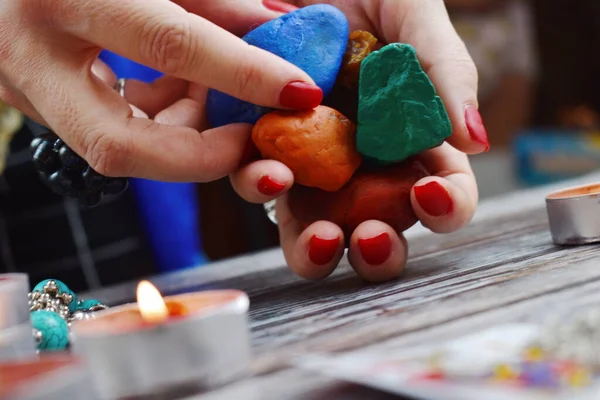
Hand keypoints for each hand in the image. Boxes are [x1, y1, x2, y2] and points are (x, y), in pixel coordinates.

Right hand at [0, 0, 319, 181]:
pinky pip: (116, 130)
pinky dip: (165, 118)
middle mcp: (32, 55)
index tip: (300, 91)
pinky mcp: (38, 105)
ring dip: (186, 130)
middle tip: (251, 144)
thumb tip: (280, 26)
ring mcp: (28, 90)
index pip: (168, 43)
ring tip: (217, 95)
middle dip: (202, 156)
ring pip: (121, 148)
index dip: (243, 72)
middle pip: (122, 146)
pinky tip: (187, 92)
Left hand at [231, 0, 482, 281]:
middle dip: (380, 251)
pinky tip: (268, 172)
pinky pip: (260, 184)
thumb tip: (475, 140)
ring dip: (318, 249)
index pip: (443, 193)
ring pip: (316, 231)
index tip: (429, 196)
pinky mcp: (263, 148)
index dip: (446, 208)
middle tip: (371, 238)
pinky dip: (262, 189)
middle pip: (380, 231)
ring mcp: (312, 164)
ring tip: (319, 236)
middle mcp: (365, 165)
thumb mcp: (415, 16)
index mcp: (413, 142)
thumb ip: (447, 72)